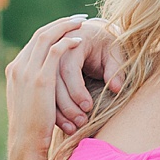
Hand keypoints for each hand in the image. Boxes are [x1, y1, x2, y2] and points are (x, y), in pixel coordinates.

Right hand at [6, 16, 87, 159]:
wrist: (26, 144)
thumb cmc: (34, 129)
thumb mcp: (32, 104)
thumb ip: (36, 89)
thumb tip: (50, 84)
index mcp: (15, 71)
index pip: (34, 42)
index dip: (52, 31)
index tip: (67, 26)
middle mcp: (18, 67)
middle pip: (40, 34)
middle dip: (60, 24)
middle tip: (78, 18)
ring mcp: (27, 72)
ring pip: (47, 38)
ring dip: (65, 28)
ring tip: (82, 23)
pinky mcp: (40, 80)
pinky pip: (55, 52)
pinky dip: (68, 43)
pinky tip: (80, 41)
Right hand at [53, 17, 125, 133]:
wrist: (93, 33)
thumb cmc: (105, 44)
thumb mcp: (114, 53)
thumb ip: (116, 69)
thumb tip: (116, 88)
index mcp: (71, 40)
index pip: (68, 69)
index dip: (77, 90)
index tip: (88, 106)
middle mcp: (54, 50)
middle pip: (54, 82)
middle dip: (67, 105)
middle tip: (82, 121)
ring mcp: (45, 62)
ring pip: (47, 90)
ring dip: (60, 111)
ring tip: (75, 126)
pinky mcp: (44, 74)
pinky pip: (46, 94)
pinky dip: (55, 111)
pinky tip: (66, 125)